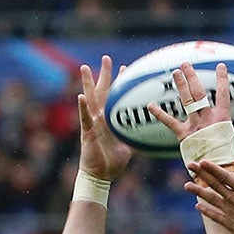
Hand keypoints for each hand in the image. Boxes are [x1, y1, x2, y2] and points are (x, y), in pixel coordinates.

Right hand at [76, 57, 134, 182]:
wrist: (101, 176)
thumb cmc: (112, 162)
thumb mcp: (129, 147)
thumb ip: (137, 137)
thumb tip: (153, 134)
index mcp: (110, 120)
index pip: (115, 96)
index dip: (119, 83)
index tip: (125, 68)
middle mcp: (100, 118)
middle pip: (101, 91)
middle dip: (104, 74)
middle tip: (106, 57)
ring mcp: (92, 123)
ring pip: (90, 99)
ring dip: (87, 83)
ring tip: (85, 68)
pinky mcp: (86, 132)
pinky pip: (84, 118)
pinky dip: (82, 108)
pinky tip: (80, 97)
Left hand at [151, 62, 233, 162]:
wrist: (216, 173)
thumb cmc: (231, 156)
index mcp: (222, 118)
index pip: (223, 93)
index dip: (222, 78)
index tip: (221, 65)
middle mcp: (207, 119)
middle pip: (199, 93)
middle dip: (192, 77)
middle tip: (186, 63)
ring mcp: (194, 126)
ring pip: (186, 101)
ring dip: (180, 86)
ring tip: (175, 72)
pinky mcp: (183, 135)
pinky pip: (169, 122)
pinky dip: (159, 114)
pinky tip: (149, 105)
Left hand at [184, 154, 233, 233]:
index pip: (226, 176)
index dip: (213, 168)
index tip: (202, 161)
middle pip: (215, 185)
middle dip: (202, 174)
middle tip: (190, 165)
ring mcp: (231, 214)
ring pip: (211, 200)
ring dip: (198, 191)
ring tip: (186, 185)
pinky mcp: (230, 226)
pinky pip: (215, 217)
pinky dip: (206, 211)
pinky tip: (197, 206)